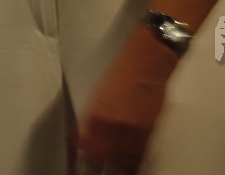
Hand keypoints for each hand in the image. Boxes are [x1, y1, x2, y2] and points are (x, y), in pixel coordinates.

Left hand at [76, 31, 176, 173]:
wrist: (149, 62)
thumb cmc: (123, 72)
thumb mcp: (97, 94)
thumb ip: (89, 119)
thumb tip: (80, 139)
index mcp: (98, 114)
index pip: (85, 147)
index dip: (78, 160)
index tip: (73, 168)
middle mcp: (116, 125)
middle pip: (102, 158)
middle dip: (93, 167)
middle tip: (86, 170)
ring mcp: (135, 130)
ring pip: (122, 162)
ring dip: (113, 168)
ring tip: (107, 169)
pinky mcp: (151, 132)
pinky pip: (139, 158)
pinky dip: (130, 165)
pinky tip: (124, 167)